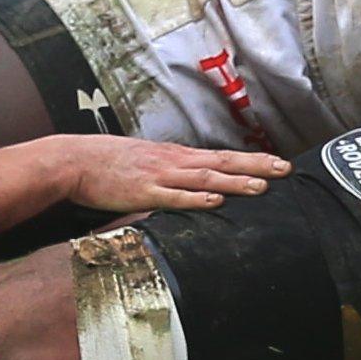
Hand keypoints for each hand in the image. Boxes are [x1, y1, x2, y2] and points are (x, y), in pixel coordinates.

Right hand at [49, 135, 290, 212]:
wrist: (74, 160)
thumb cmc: (111, 163)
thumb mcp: (150, 161)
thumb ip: (174, 172)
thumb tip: (197, 185)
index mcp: (178, 156)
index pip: (224, 157)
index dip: (253, 160)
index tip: (280, 163)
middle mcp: (175, 162)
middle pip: (224, 163)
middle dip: (257, 167)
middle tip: (286, 170)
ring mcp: (160, 176)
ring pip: (205, 179)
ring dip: (235, 184)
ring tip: (263, 187)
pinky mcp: (143, 193)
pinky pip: (174, 198)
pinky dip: (196, 200)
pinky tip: (216, 203)